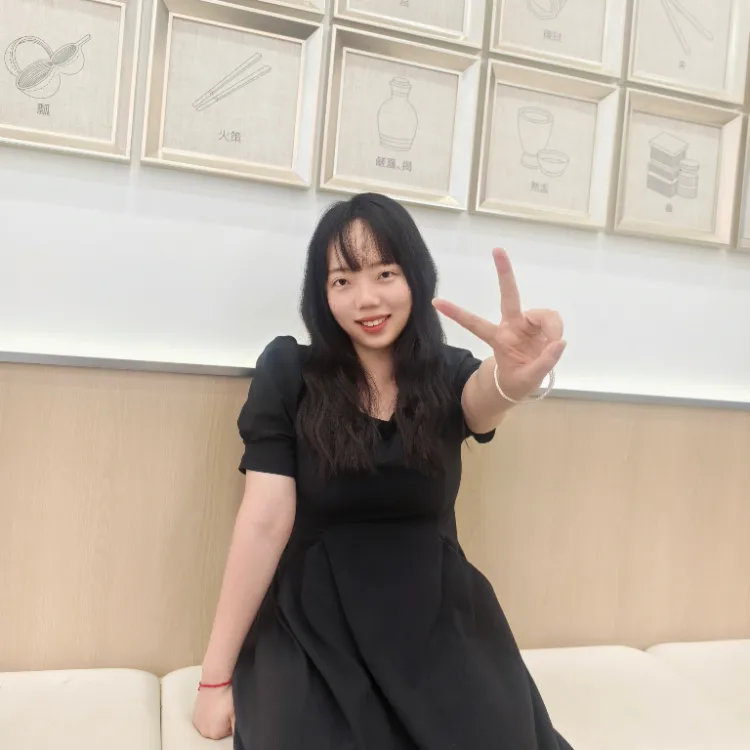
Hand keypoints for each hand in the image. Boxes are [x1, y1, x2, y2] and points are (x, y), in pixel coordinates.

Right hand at [192, 683, 234, 739]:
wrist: (215, 682)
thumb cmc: (226, 696)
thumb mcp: (236, 713)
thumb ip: (236, 727)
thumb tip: (238, 732)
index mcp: (215, 734)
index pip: (229, 733)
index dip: (232, 721)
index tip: (232, 711)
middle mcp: (204, 731)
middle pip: (219, 730)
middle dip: (224, 721)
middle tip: (226, 708)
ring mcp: (197, 723)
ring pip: (211, 724)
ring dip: (215, 718)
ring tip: (219, 705)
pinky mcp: (194, 715)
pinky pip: (204, 719)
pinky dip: (208, 713)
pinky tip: (213, 703)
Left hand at [433, 248, 565, 401]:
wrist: (523, 381)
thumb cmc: (516, 380)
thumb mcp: (527, 379)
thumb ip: (544, 363)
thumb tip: (559, 342)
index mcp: (498, 339)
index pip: (475, 324)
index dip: (457, 313)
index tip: (435, 301)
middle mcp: (510, 325)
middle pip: (508, 296)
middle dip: (504, 272)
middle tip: (496, 249)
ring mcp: (526, 322)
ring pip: (543, 315)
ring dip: (552, 327)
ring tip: (554, 345)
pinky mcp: (540, 324)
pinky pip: (552, 321)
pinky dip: (556, 331)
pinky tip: (556, 343)